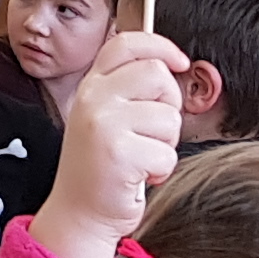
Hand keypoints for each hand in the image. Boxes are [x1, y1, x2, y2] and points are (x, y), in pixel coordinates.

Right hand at [32, 30, 187, 257]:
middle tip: (153, 131)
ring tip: (141, 157)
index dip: (160, 46)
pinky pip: (167, 153)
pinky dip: (161, 170)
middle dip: (169, 104)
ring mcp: (104, 124)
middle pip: (157, 74)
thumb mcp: (103, 116)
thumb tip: (169, 64)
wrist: (78, 213)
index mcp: (91, 86)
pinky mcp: (120, 153)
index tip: (179, 61)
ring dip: (166, 144)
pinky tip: (139, 175)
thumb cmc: (100, 167)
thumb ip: (127, 89)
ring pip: (169, 117)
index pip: (127, 44)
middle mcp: (94, 99)